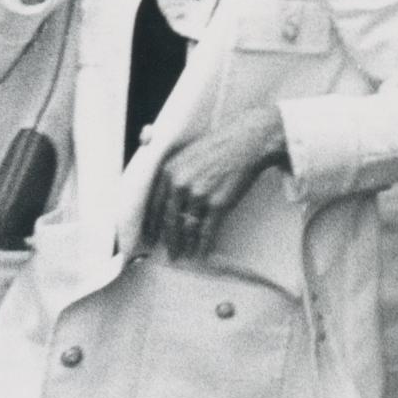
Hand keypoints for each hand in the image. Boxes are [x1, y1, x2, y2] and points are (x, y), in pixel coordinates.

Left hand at [142, 104, 289, 260]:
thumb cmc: (218, 147)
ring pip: (187, 228)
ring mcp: (199, 195)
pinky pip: (207, 231)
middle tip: (169, 252)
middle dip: (168, 240)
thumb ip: (173, 175)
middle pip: (169, 220)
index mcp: (169, 171)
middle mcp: (180, 184)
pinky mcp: (218, 204)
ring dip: (185, 244)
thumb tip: (168, 202)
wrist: (245, 143)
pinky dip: (203, 245)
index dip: (153, 224)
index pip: (154, 205)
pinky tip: (201, 253)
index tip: (152, 236)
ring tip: (184, 254)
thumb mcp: (186, 155)